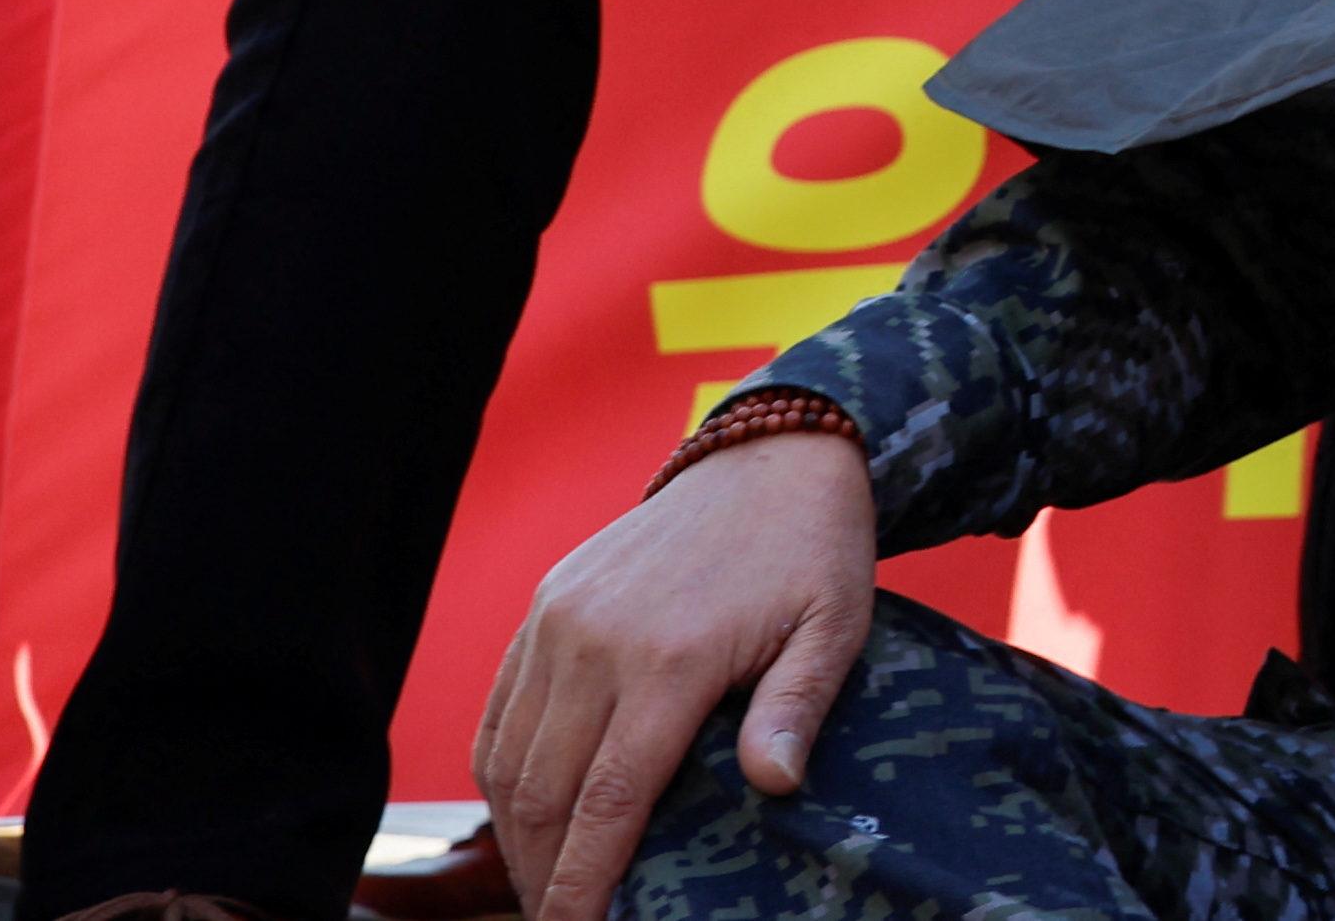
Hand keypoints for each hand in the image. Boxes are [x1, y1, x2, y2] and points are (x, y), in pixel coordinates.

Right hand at [477, 425, 877, 916]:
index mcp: (670, 657)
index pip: (607, 800)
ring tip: (547, 883)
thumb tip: (774, 786)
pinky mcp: (544, 606)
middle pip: (544, 794)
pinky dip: (502, 775)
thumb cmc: (812, 549)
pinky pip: (500, 711)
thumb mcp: (835, 626)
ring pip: (508, 760)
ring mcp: (559, 621)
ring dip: (516, 835)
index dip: (586, 880)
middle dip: (546, 874)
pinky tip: (526, 817)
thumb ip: (796, 708)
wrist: (771, 456)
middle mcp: (597, 641)